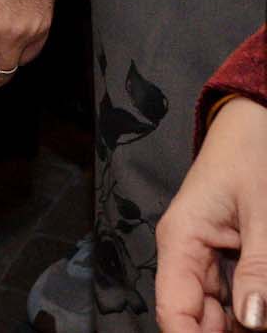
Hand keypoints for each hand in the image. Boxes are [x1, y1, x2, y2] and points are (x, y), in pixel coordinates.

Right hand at [158, 96, 266, 331]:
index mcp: (181, 241)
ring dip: (241, 323)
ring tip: (263, 313)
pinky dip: (251, 309)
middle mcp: (187, 255)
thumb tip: (253, 323)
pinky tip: (262, 309)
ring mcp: (207, 257)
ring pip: (219, 311)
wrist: (256, 120)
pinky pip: (235, 295)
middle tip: (259, 326)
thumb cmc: (254, 154)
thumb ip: (258, 267)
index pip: (174, 312)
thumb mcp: (263, 210)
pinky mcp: (228, 256)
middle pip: (196, 317)